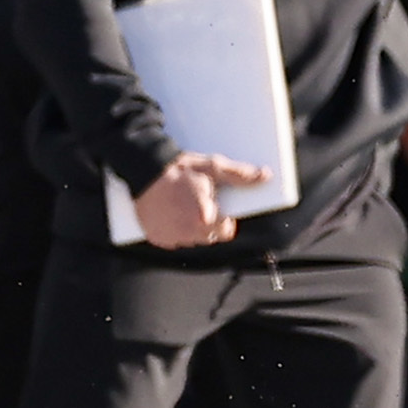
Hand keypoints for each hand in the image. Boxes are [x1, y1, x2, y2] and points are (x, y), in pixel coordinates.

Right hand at [133, 152, 267, 249]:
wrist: (142, 169)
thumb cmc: (179, 168)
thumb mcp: (212, 167)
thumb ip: (239, 175)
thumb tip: (264, 176)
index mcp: (206, 216)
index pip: (226, 231)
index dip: (225, 221)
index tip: (220, 210)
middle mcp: (189, 231)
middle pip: (209, 236)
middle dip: (209, 224)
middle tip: (200, 204)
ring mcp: (172, 236)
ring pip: (191, 240)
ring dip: (192, 228)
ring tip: (184, 207)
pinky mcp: (157, 238)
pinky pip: (173, 241)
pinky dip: (174, 231)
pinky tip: (171, 214)